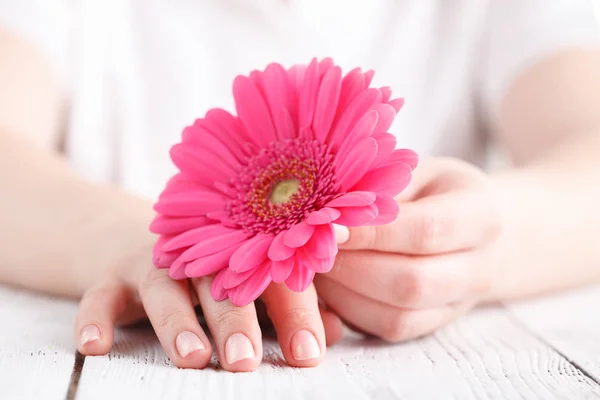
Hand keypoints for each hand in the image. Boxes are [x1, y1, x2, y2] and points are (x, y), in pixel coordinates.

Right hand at [73, 236, 343, 371]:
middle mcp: (201, 256)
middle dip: (236, 323)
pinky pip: (101, 294)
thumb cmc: (211, 268)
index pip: (276, 282)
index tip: (309, 355)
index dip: (295, 316)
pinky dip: (95, 318)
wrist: (139, 234)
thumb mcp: (251, 283)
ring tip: (192, 357)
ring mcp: (155, 263)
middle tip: (246, 361)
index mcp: (242, 256)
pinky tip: (95, 346)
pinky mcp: (112, 274)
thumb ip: (290, 305)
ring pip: (167, 288)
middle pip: (222, 285)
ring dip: (177, 322)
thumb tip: (337, 330)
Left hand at [314, 158, 501, 341]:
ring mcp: (458, 305)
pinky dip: (350, 313)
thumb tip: (325, 203)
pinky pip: (389, 331)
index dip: (373, 233)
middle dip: (350, 267)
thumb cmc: (439, 192)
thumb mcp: (418, 171)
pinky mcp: (433, 325)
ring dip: (344, 295)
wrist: (485, 234)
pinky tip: (329, 288)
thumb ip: (381, 185)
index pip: (426, 230)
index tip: (327, 225)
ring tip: (313, 267)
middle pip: (411, 283)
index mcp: (481, 217)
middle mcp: (477, 269)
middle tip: (309, 249)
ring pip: (397, 316)